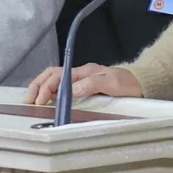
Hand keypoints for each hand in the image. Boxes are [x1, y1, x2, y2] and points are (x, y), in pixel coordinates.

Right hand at [25, 63, 145, 105]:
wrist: (143, 85)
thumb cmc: (129, 84)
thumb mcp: (112, 83)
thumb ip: (91, 85)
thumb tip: (70, 90)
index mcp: (84, 71)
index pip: (58, 75)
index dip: (46, 87)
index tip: (40, 101)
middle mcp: (81, 74)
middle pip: (52, 75)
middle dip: (38, 86)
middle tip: (29, 101)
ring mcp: (82, 81)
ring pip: (55, 80)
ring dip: (42, 89)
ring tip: (33, 101)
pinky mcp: (85, 89)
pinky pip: (63, 88)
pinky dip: (51, 93)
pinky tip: (47, 101)